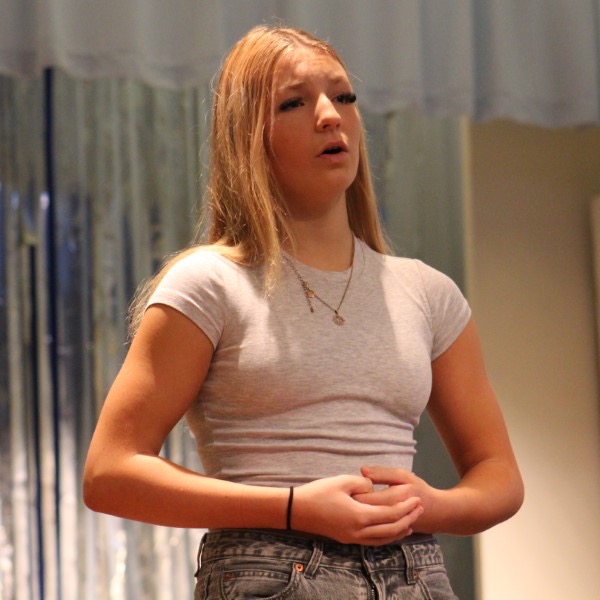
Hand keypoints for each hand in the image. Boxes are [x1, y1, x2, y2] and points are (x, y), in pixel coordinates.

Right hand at [292, 474, 422, 545]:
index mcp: (359, 516)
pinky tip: (390, 531)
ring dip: (399, 531)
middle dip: (407, 519)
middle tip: (419, 509)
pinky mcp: (347, 538)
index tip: (417, 499)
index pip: (390, 515)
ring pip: (383, 539)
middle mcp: (358, 531)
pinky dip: (386, 537)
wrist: (297, 511)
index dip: (406, 507)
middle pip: (391, 529)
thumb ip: (363, 483)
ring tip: (411, 522)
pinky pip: (373, 542)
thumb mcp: (342, 481)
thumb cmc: (318, 493)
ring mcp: (352, 537)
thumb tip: (374, 487)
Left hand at [354, 466, 439, 533]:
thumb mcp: (402, 476)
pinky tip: (364, 515)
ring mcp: (389, 527)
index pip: (366, 497)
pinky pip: (374, 529)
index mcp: (393, 497)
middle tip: (349, 495)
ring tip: (355, 505)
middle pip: (364, 511)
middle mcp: (390, 515)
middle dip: (354, 504)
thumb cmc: (418, 490)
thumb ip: (382, 473)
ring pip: (367, 522)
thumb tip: (362, 470)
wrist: (436, 512)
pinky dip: (367, 522)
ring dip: (359, 514)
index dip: (355, 492)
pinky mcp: (389, 534)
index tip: (351, 486)